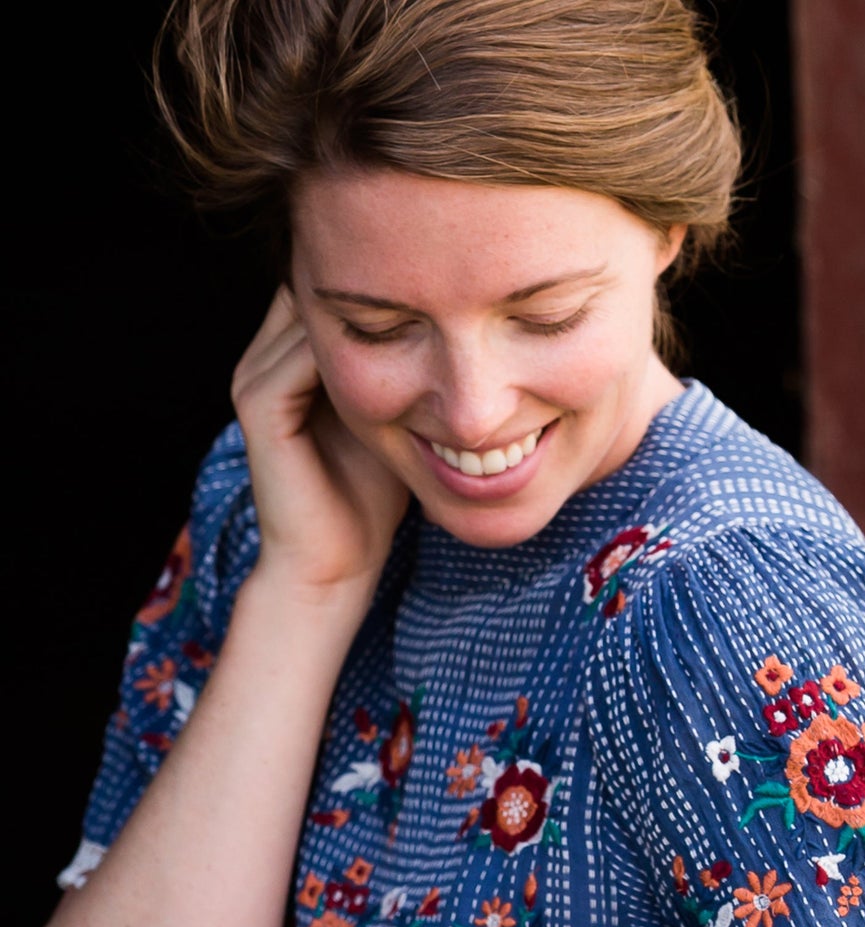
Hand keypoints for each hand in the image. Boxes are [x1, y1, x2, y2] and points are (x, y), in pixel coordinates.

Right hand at [231, 287, 408, 600]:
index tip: (437, 269)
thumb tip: (455, 326)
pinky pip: (302, 356)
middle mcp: (263, 358)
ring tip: (425, 300)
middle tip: (435, 268)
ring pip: (307, 312)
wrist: (334, 565)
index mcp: (289, 357)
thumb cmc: (369, 499)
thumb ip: (401, 369)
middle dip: (372, 277)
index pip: (328, 287)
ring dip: (366, 304)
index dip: (377, 273)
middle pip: (312, 285)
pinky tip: (404, 348)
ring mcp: (255, 378)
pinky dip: (351, 346)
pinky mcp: (261, 406)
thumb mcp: (393, 418)